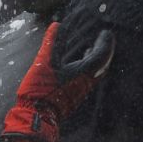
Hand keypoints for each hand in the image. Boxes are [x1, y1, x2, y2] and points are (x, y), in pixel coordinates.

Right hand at [1, 21, 112, 141]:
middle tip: (103, 38)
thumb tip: (57, 24)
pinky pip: (89, 79)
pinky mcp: (75, 96)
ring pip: (96, 72)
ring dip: (97, 59)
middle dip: (104, 50)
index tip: (106, 32)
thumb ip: (51, 42)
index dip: (105, 42)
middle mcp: (87, 82)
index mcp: (83, 73)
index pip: (102, 55)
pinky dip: (89, 68)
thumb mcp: (44, 62)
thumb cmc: (41, 90)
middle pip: (103, 64)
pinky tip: (78, 65)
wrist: (36, 116)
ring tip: (90, 48)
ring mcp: (82, 91)